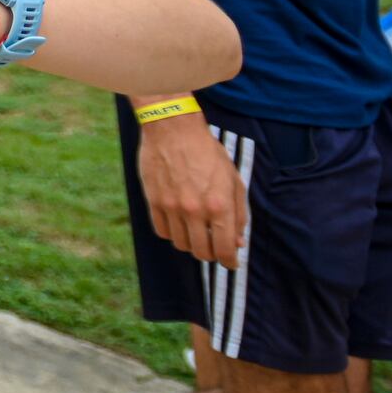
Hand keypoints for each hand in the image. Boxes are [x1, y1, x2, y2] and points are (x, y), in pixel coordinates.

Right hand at [136, 112, 247, 268]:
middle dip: (211, 254)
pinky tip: (179, 224)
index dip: (230, 261)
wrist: (173, 129)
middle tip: (214, 247)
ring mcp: (172, 207)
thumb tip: (237, 241)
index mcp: (219, 205)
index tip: (232, 263)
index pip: (224, 249)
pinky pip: (163, 231)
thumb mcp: (232, 179)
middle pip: (202, 252)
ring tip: (196, 233)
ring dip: (191, 244)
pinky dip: (173, 233)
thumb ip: (238, 213)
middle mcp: (195, 210)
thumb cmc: (207, 152)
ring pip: (181, 244)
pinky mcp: (153, 202)